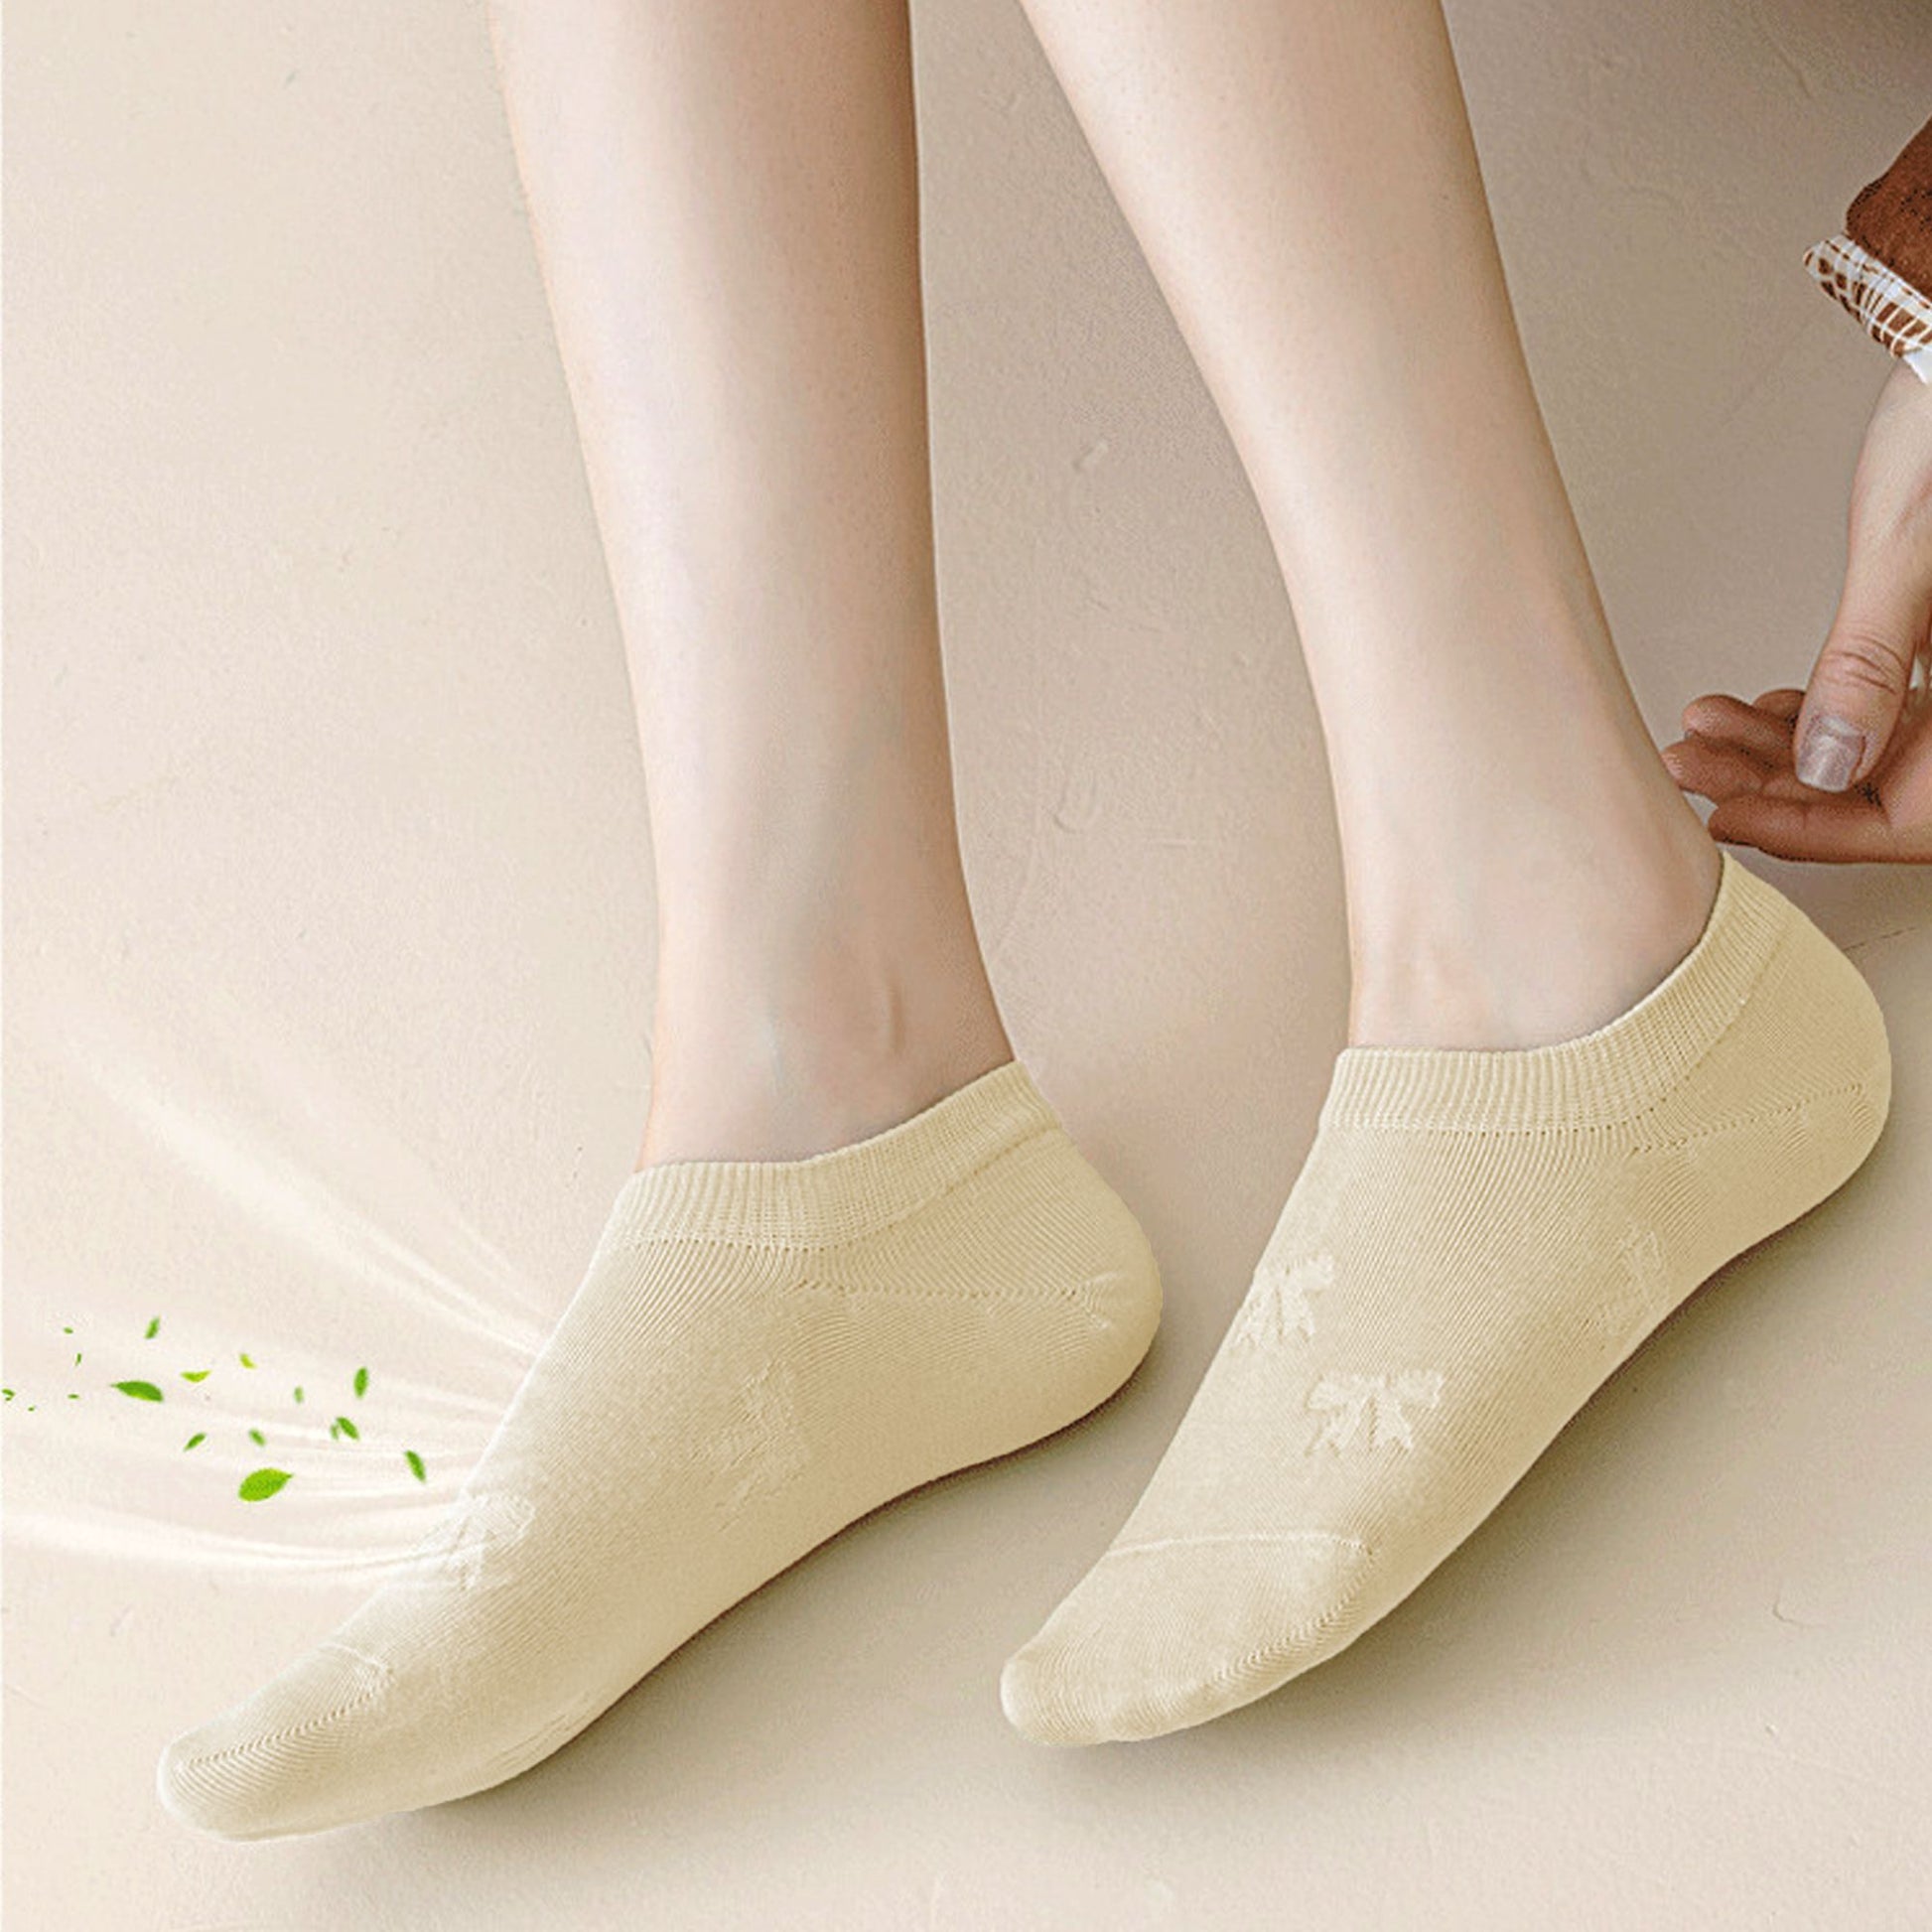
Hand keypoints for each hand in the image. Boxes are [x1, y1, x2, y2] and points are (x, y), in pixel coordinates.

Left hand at [1663, 359, 1931, 862]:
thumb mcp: (1910, 556)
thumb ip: (1866, 667)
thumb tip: (1822, 766)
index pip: (1907, 821)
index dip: (1811, 829)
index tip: (1724, 818)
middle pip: (1879, 792)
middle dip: (1774, 786)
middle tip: (1689, 768)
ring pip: (1871, 754)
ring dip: (1779, 749)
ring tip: (1702, 730)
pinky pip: (1880, 710)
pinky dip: (1812, 713)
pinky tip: (1754, 709)